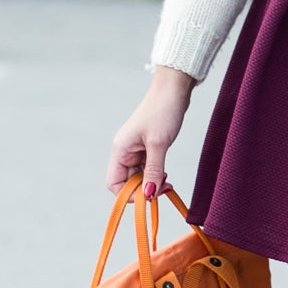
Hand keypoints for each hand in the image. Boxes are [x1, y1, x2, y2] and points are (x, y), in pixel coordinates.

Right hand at [106, 66, 194, 198]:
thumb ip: (153, 171)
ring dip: (151, 183)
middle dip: (143, 190)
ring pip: (138, 177)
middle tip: (164, 190)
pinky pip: (147, 168)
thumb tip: (148, 195)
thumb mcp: (158, 144)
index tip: (148, 197)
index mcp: (120, 150)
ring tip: (168, 183)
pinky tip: (166, 176)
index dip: (127, 195)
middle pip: (126, 182)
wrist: (173, 90)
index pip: (113, 183)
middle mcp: (124, 151)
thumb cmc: (163, 111)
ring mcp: (135, 150)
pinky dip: (156, 175)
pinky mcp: (147, 147)